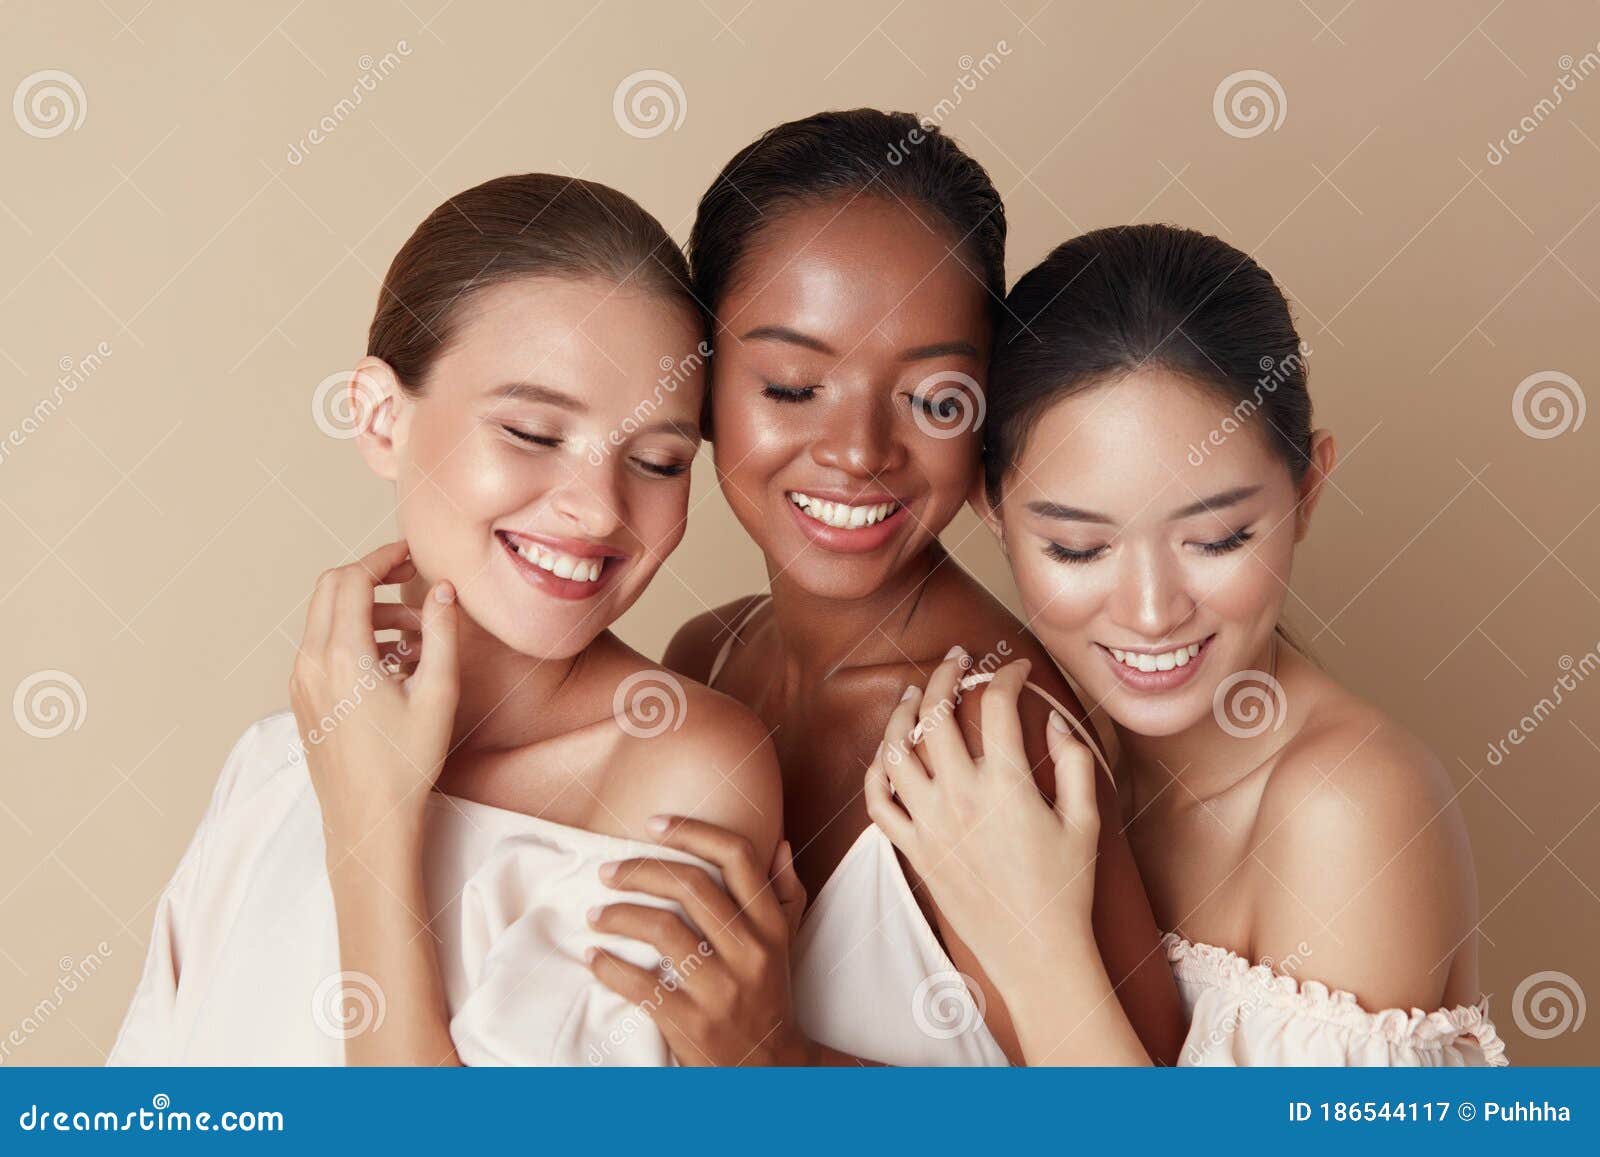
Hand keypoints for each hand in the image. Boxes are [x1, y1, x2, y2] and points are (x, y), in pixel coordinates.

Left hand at [288, 540, 459, 864]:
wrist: (367, 820)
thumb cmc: (405, 762)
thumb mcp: (437, 693)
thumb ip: (442, 633)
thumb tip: (442, 589)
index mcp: (342, 655)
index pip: (353, 579)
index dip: (382, 558)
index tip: (410, 555)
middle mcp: (311, 662)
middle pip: (330, 588)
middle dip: (370, 576)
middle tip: (410, 580)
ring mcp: (301, 681)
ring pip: (325, 618)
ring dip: (367, 610)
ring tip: (417, 636)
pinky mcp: (303, 698)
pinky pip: (322, 646)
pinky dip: (353, 636)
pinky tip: (393, 663)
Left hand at [586, 818, 813, 1065]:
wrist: (772, 1069)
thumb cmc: (771, 995)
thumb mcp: (787, 943)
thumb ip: (786, 892)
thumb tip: (780, 842)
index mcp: (771, 925)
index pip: (738, 857)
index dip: (693, 831)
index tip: (654, 823)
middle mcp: (751, 952)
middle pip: (691, 886)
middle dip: (640, 870)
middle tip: (606, 870)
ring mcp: (723, 990)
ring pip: (663, 931)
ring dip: (619, 916)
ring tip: (595, 914)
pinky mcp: (693, 1025)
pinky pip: (642, 986)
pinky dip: (610, 968)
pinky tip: (593, 957)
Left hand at [863, 653, 1101, 987]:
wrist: (1036, 951)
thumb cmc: (1067, 887)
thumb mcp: (1086, 820)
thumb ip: (1075, 762)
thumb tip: (1055, 720)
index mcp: (1007, 785)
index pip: (996, 706)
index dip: (1005, 676)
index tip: (1014, 669)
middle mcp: (961, 797)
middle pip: (936, 715)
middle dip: (944, 675)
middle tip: (955, 659)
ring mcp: (930, 824)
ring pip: (896, 752)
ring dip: (901, 715)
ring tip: (913, 694)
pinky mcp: (914, 850)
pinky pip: (879, 803)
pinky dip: (876, 773)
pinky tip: (887, 755)